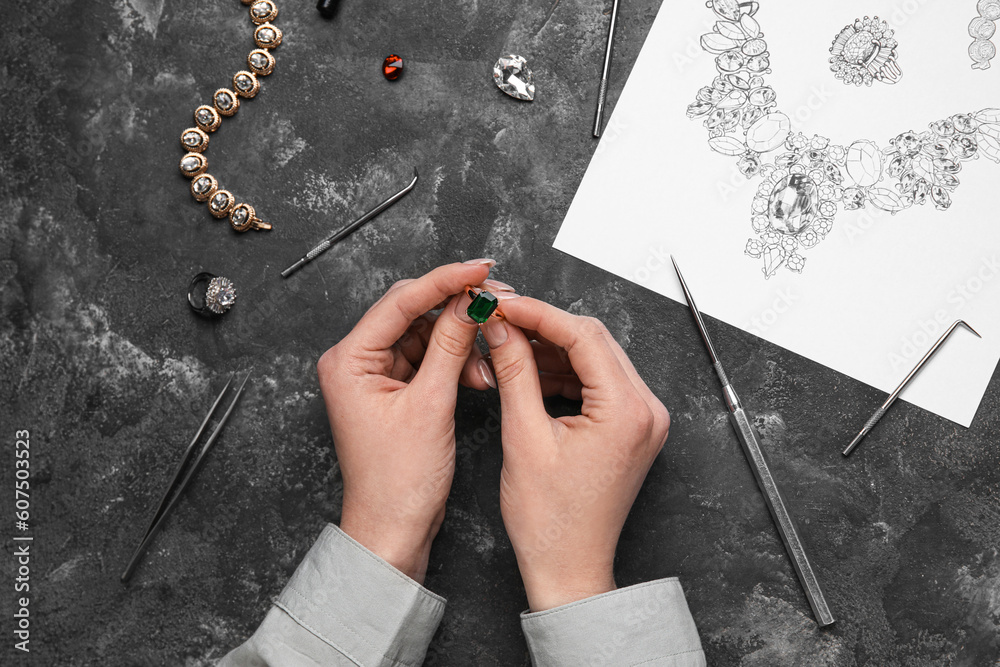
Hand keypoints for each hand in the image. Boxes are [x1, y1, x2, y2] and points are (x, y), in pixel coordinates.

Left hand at [317, 260, 498, 582]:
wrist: (394, 530)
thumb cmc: (399, 482)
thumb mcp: (432, 405)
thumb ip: (451, 346)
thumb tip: (471, 302)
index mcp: (348, 361)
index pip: (400, 302)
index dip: (444, 280)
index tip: (481, 269)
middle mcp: (355, 362)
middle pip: (411, 313)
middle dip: (456, 309)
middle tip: (497, 298)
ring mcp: (374, 376)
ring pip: (425, 335)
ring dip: (461, 341)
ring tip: (492, 356)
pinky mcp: (394, 391)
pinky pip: (429, 359)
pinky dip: (456, 362)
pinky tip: (480, 374)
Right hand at [482, 297, 670, 610]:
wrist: (569, 568)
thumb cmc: (550, 521)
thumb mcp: (524, 437)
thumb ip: (515, 373)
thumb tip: (503, 329)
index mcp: (627, 411)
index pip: (583, 336)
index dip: (539, 314)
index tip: (505, 305)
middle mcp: (646, 411)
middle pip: (595, 342)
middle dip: (546, 327)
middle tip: (504, 320)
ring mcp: (644, 420)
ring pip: (597, 360)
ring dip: (555, 349)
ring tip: (510, 345)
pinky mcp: (633, 429)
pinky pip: (600, 383)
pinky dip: (567, 373)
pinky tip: (532, 370)